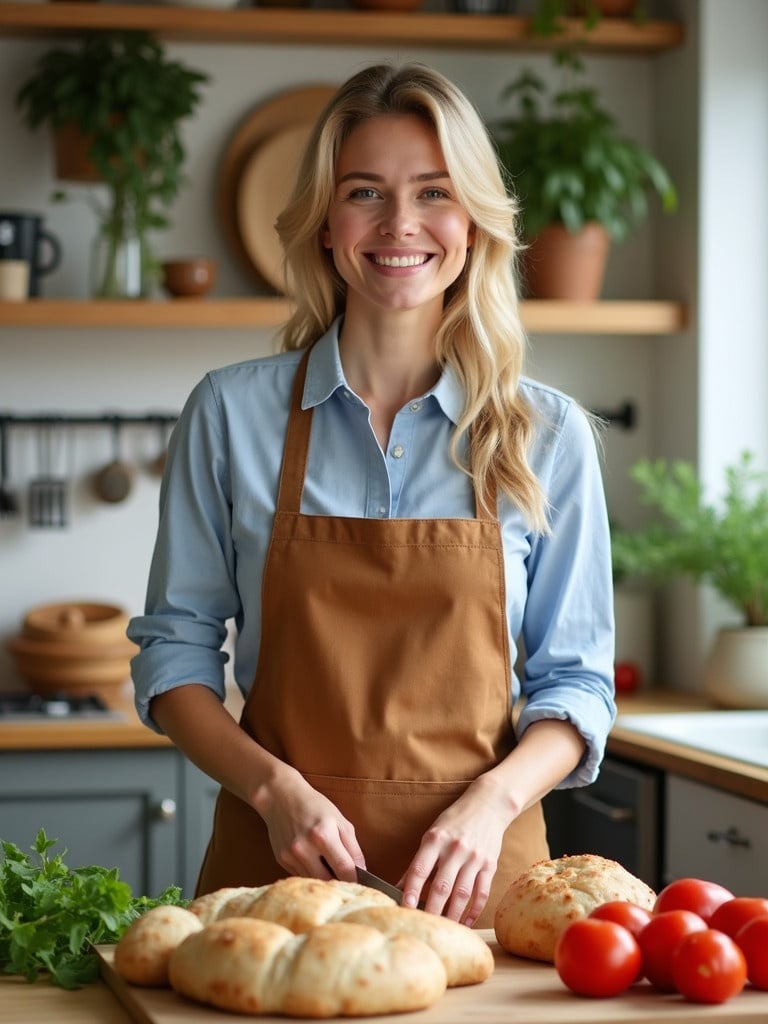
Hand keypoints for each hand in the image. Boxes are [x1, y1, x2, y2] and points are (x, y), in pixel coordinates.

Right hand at [254, 762, 364, 881]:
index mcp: (324, 836)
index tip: (361, 883)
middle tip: (345, 875)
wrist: (281, 796)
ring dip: (324, 878)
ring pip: (314, 881)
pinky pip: (301, 875)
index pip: (345, 870)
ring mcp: (291, 856)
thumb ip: (353, 848)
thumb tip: (362, 872)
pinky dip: (311, 872)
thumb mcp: (339, 820)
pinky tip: (313, 861)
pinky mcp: (281, 860)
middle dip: (339, 881)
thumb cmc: (314, 806)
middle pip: (329, 881)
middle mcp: (305, 849)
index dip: (356, 880)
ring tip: (328, 866)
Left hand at [397, 774, 511, 926]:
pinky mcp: (490, 865)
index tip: (405, 908)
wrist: (488, 805)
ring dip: (452, 915)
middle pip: (442, 886)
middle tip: (424, 928)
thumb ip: (419, 861)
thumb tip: (400, 887)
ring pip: (462, 894)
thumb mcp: (432, 834)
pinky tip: (466, 922)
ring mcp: (474, 858)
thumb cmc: (455, 821)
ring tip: (444, 931)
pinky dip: (474, 911)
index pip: (420, 869)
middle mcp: (456, 849)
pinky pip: (482, 893)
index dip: (411, 890)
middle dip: (432, 910)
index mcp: (436, 839)